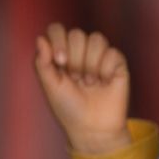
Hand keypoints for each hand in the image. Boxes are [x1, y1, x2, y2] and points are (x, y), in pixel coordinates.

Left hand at [34, 24, 131, 155]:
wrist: (92, 128)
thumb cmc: (69, 109)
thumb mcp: (50, 86)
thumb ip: (42, 63)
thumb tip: (40, 39)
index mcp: (62, 54)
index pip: (58, 30)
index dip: (58, 40)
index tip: (60, 61)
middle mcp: (81, 52)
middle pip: (77, 34)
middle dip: (75, 58)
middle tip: (76, 78)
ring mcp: (100, 57)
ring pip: (96, 39)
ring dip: (90, 63)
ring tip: (90, 82)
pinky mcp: (118, 64)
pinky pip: (112, 53)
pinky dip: (106, 69)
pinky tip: (104, 83)